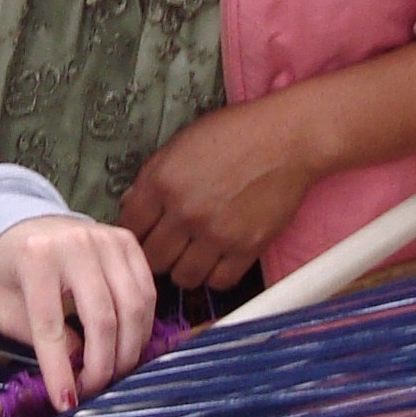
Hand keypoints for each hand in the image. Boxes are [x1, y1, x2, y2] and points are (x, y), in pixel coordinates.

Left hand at [0, 216, 156, 410]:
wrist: (26, 227)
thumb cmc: (13, 272)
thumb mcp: (9, 309)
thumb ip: (38, 338)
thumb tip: (77, 364)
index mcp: (35, 258)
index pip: (51, 325)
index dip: (59, 370)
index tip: (66, 402)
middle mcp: (75, 243)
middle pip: (102, 318)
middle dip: (102, 365)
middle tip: (94, 390)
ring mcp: (106, 239)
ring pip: (133, 308)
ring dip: (128, 351)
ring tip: (113, 373)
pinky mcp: (128, 241)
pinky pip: (147, 292)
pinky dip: (142, 327)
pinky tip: (128, 344)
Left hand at [119, 96, 320, 290]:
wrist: (286, 139)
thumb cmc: (234, 134)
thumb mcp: (181, 144)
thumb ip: (152, 177)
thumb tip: (131, 206)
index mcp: (162, 182)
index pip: (130, 228)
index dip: (134, 233)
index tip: (144, 234)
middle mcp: (185, 213)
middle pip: (153, 259)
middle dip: (157, 254)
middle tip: (167, 247)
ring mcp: (216, 234)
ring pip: (184, 277)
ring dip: (184, 269)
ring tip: (192, 255)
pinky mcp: (247, 248)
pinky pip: (220, 282)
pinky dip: (215, 276)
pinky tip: (216, 260)